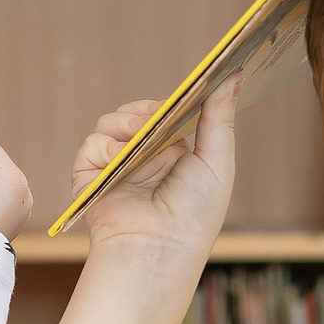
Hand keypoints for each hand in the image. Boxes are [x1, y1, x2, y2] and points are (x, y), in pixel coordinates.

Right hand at [69, 78, 237, 259]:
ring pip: (112, 121)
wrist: (158, 248)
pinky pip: (92, 142)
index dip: (172, 102)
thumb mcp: (218, 162)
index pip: (166, 112)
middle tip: (160, 119)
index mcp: (173, 154)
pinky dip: (107, 148)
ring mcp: (115, 165)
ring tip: (141, 143)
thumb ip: (220, 118)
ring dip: (128, 125)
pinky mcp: (89, 175)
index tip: (185, 92)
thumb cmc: (194, 215)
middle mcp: (143, 157)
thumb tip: (234, 76)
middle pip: (137, 111)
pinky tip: (121, 163)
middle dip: (149, 110)